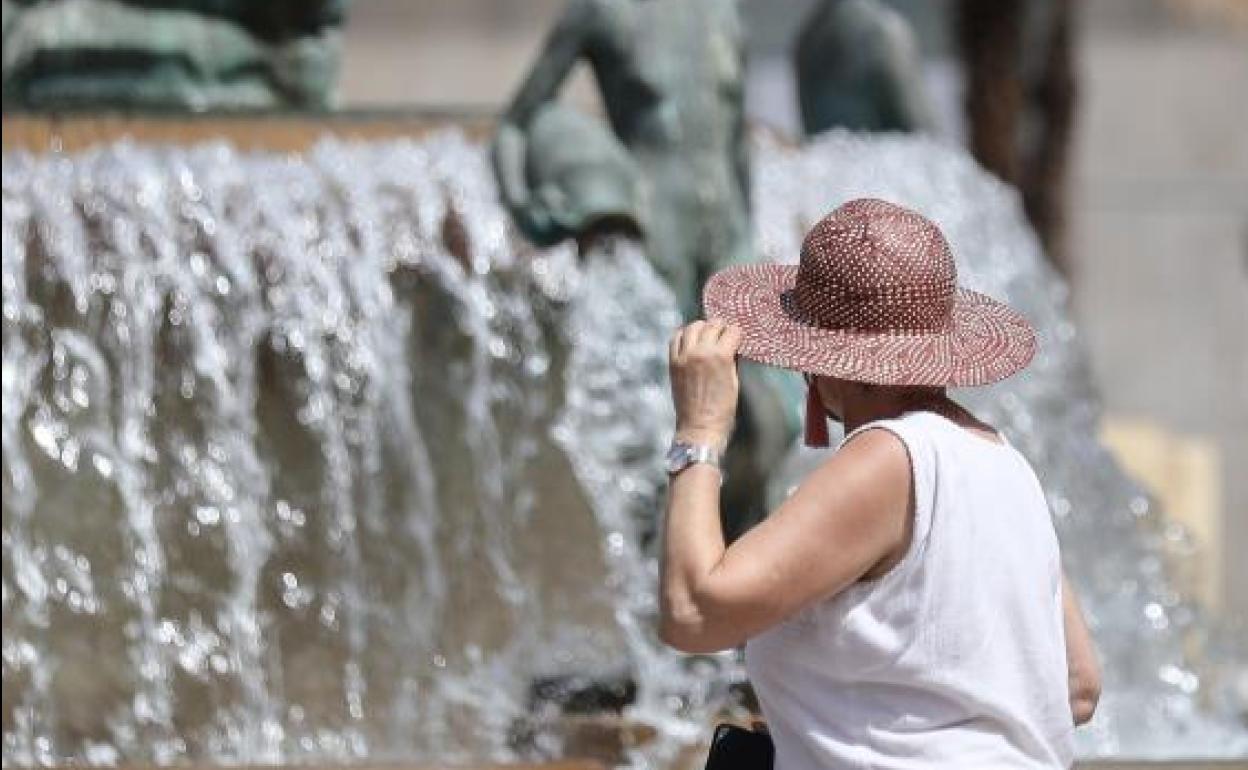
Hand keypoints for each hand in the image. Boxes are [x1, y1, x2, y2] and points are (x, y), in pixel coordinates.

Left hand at [668, 320, 741, 448]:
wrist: (700, 427)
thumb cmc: (723, 409)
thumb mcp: (734, 381)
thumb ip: (731, 359)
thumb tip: (729, 344)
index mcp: (720, 356)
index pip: (731, 331)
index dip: (737, 334)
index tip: (738, 338)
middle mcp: (700, 352)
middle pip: (712, 325)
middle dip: (721, 328)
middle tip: (724, 334)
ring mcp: (684, 356)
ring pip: (692, 327)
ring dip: (702, 327)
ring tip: (707, 333)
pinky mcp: (673, 363)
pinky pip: (676, 338)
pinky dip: (684, 334)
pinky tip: (691, 339)